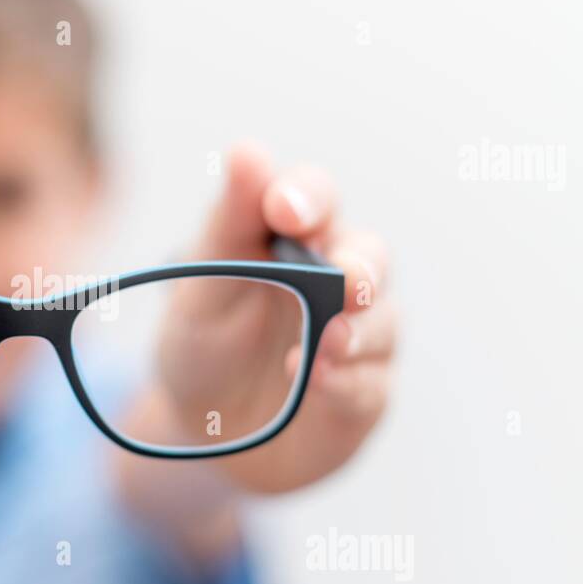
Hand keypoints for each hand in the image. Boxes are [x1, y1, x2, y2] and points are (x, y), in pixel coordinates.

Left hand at [161, 144, 395, 493]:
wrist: (201, 432)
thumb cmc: (204, 342)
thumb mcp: (200, 285)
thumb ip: (229, 222)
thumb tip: (248, 151)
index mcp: (295, 237)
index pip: (314, 198)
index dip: (305, 197)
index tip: (283, 208)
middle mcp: (339, 279)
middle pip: (370, 257)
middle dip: (360, 266)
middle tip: (343, 278)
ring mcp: (360, 338)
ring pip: (382, 322)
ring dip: (358, 329)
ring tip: (327, 338)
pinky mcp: (364, 396)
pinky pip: (369, 386)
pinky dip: (346, 381)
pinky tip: (317, 378)